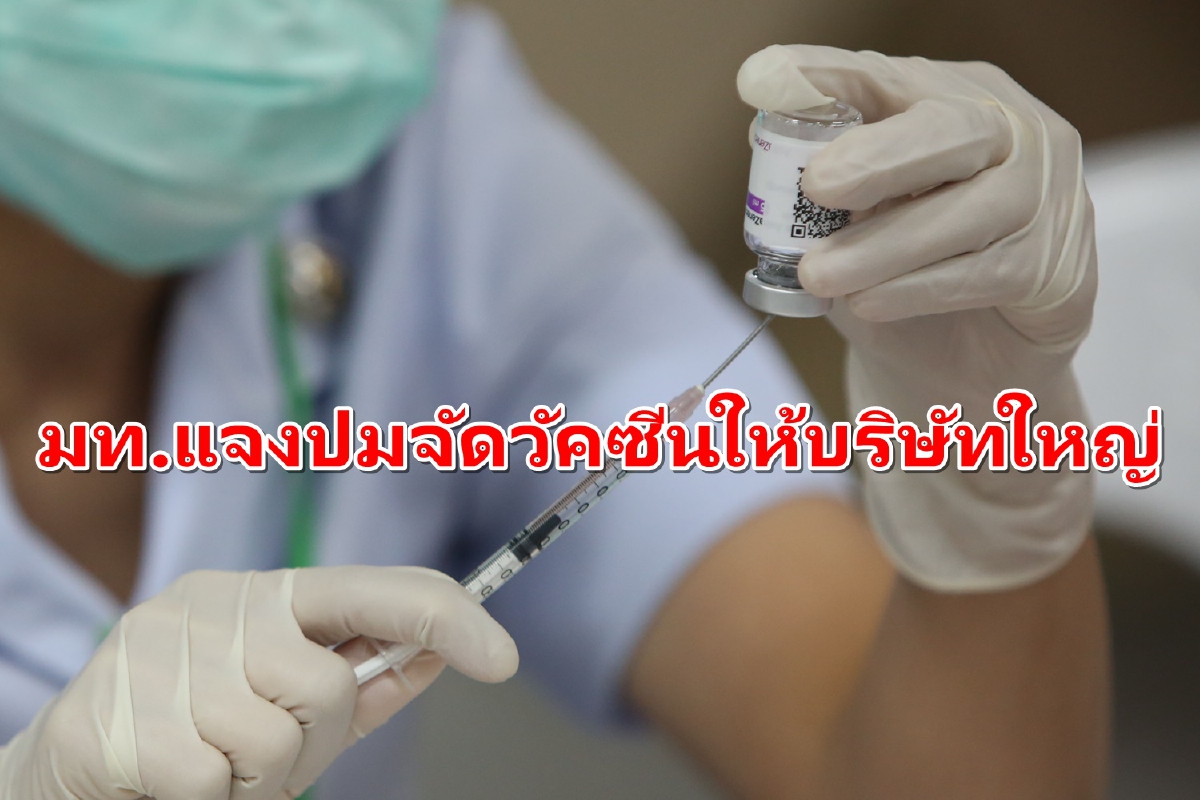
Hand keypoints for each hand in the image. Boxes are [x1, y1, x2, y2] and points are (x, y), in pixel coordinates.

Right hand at [0, 567, 517, 798]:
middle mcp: (214, 606)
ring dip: (259, 776)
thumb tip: (443, 650)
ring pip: (278, 741)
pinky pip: (218, 782)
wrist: (72, 766)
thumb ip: (366, 677)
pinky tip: (174, 780)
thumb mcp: (289, 700)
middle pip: (329, 685)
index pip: (374, 589)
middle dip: (314, 739)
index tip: (503, 657)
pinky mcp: (123, 717)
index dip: (448, 616)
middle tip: (260, 751)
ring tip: (214, 763)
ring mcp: (163, 655)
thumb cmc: (199, 729)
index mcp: (262, 594)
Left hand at [738, 45, 1095, 590]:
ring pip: (970, 209)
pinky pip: (986, 273)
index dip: (827, 77)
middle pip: (953, 127)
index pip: (885, 76)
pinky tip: (867, 304)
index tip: (764, 80)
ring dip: (883, 246)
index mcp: (948, 99)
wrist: (966, 367)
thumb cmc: (901, 275)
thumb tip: (765, 149)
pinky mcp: (1057, 268)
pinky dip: (917, 290)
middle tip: (816, 184)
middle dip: (879, 155)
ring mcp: (1045, 196)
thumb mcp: (848, 225)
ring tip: (817, 276)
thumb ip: (823, 188)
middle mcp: (1009, 131)